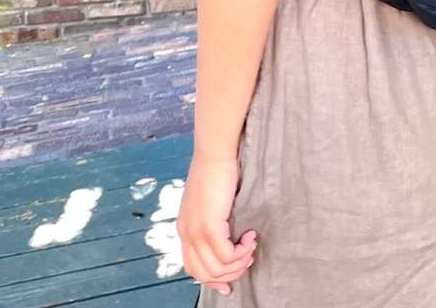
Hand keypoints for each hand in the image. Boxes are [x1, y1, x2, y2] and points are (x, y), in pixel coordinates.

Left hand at [178, 153, 258, 295]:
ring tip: (251, 245)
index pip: (193, 269)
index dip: (213, 279)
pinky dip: (242, 251)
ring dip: (240, 262)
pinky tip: (250, 235)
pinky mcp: (209, 225)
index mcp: (184, 229)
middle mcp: (186, 234)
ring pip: (218, 268)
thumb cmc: (217, 171)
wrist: (215, 152)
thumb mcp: (209, 202)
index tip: (230, 283)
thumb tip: (227, 239)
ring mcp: (196, 231)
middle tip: (248, 258)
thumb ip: (212, 221)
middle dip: (231, 274)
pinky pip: (227, 254)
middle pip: (206, 274)